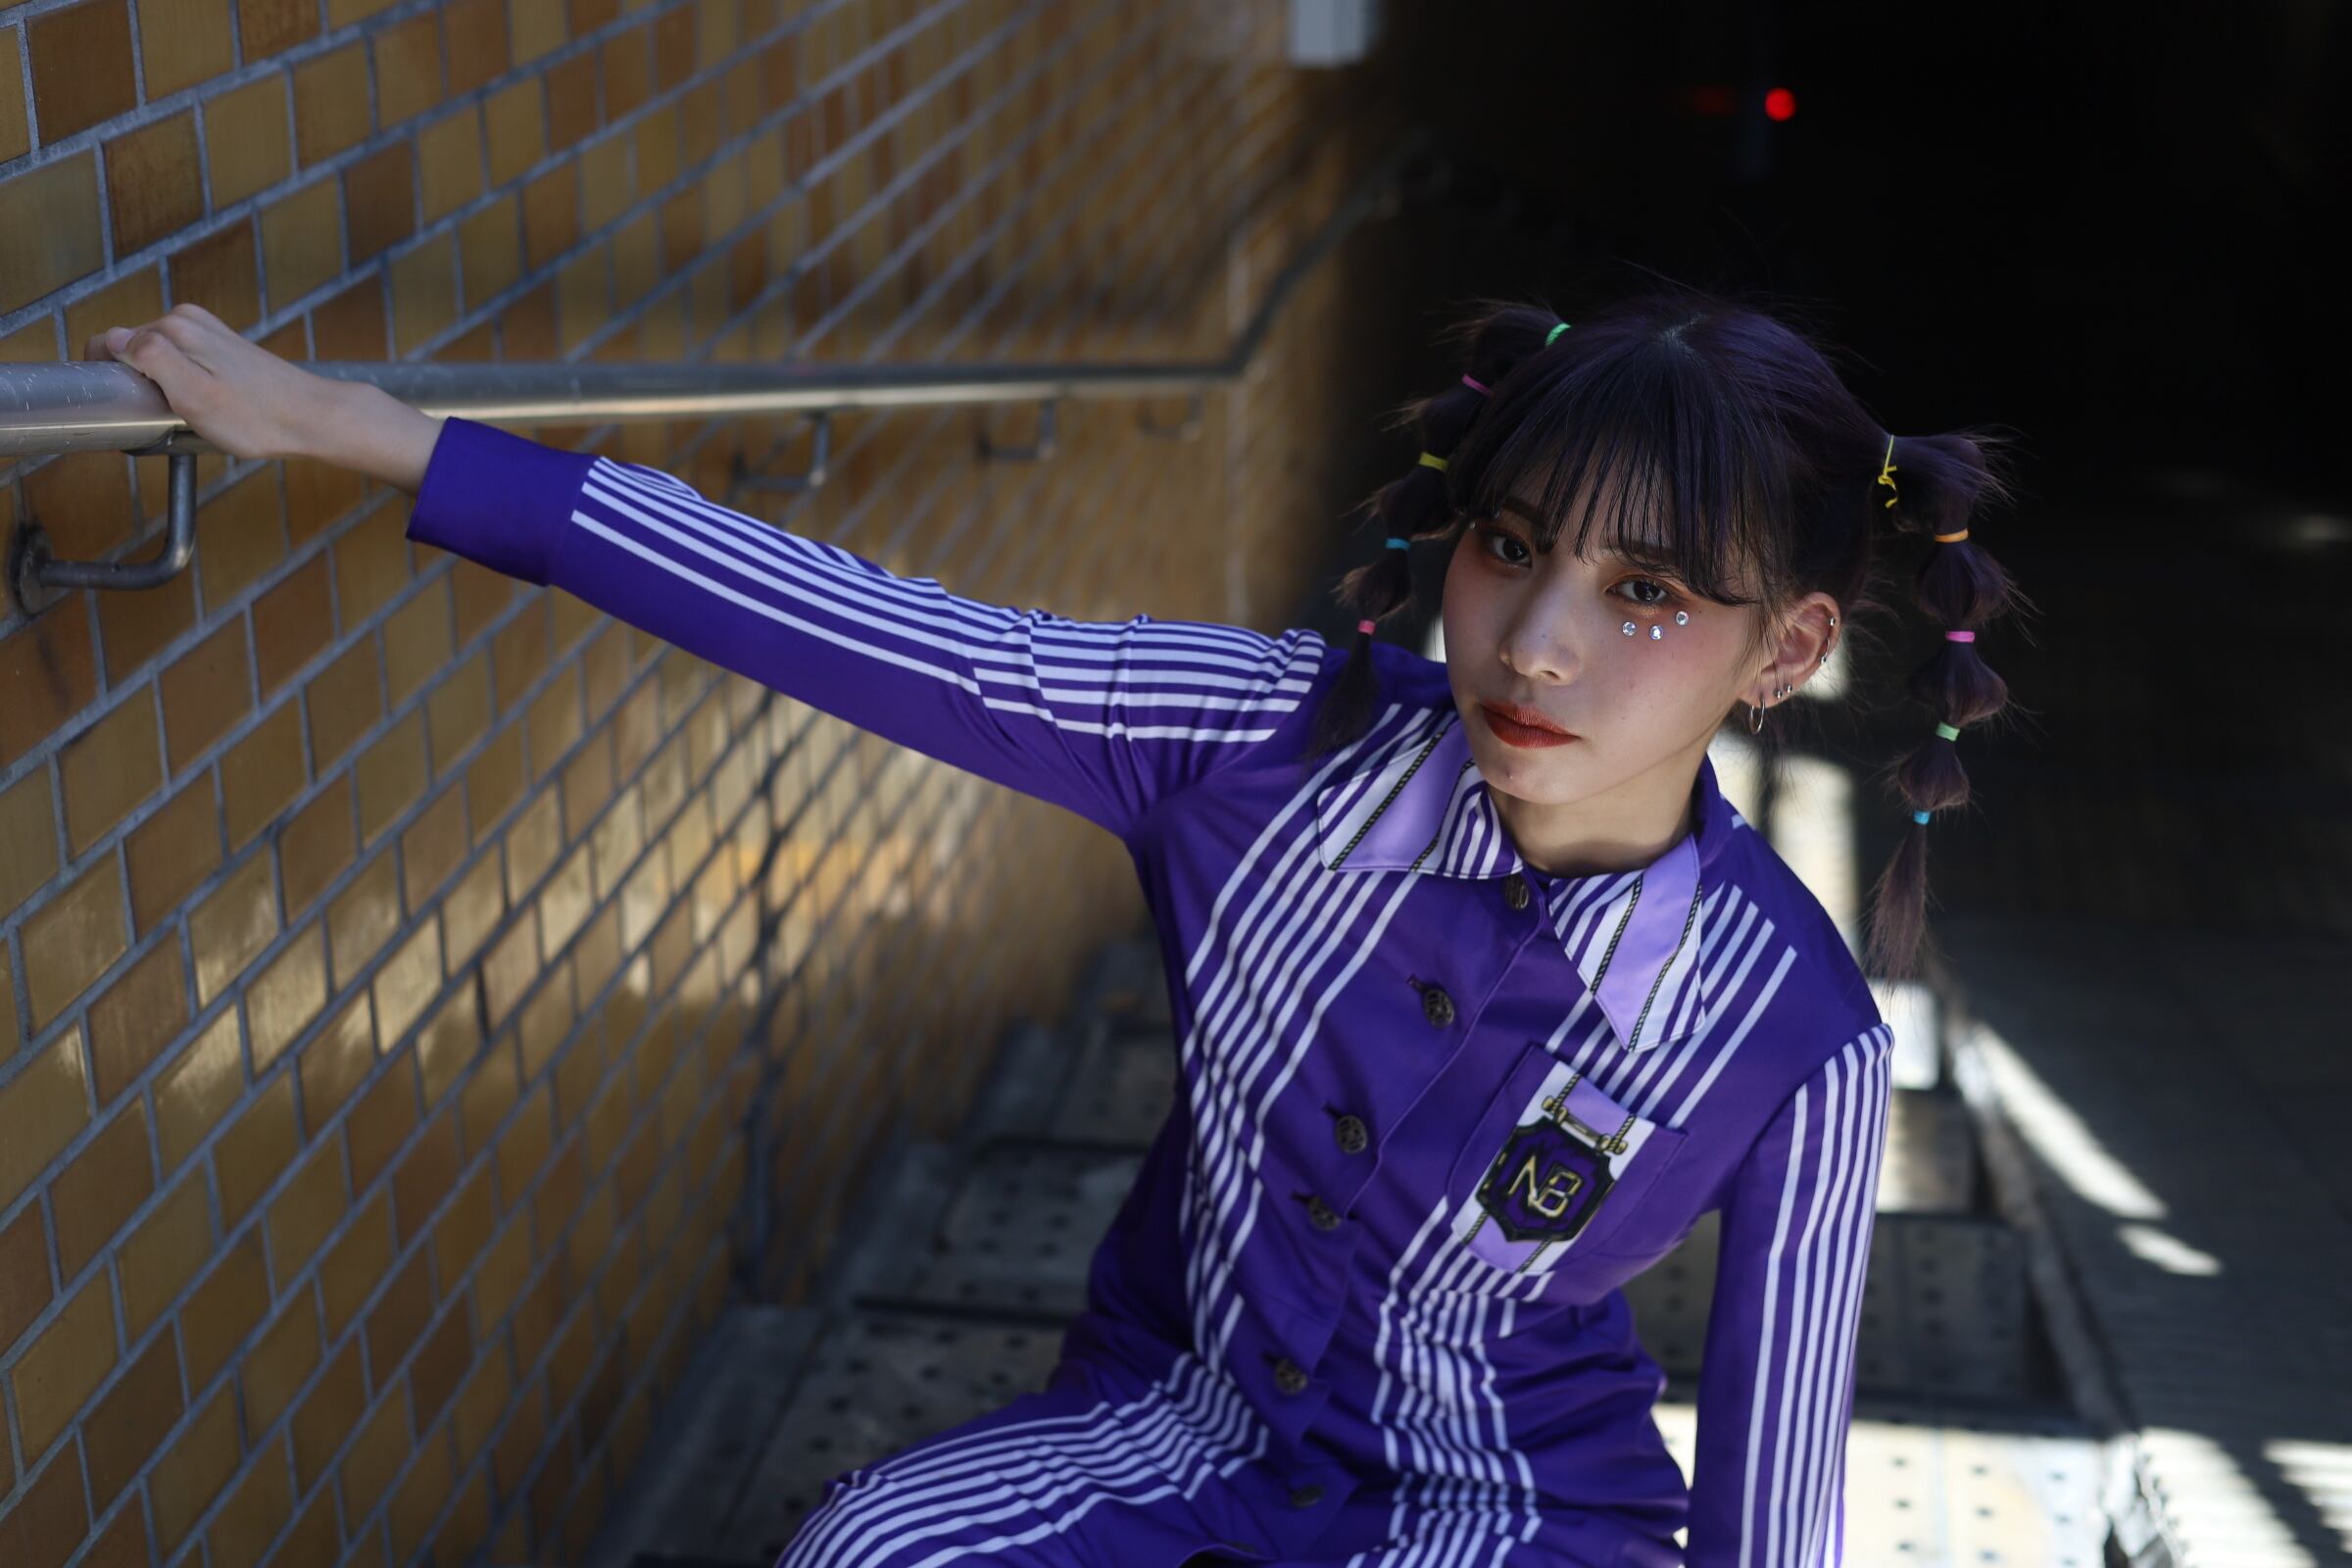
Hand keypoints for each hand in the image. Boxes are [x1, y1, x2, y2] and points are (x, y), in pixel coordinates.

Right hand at [85, 303, 444, 492]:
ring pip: (158, 361)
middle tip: (173, 415)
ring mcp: (206, 332)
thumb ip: (151, 359)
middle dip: (141, 384)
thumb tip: (115, 338)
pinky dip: (187, 387)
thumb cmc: (257, 416)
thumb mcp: (193, 395)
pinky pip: (183, 366)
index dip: (111, 378)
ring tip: (195, 412)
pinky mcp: (221, 348)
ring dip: (165, 388)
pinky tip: (211, 406)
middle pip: (133, 352)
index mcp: (173, 327)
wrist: (313, 418)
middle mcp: (188, 320)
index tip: (137, 406)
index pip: (108, 343)